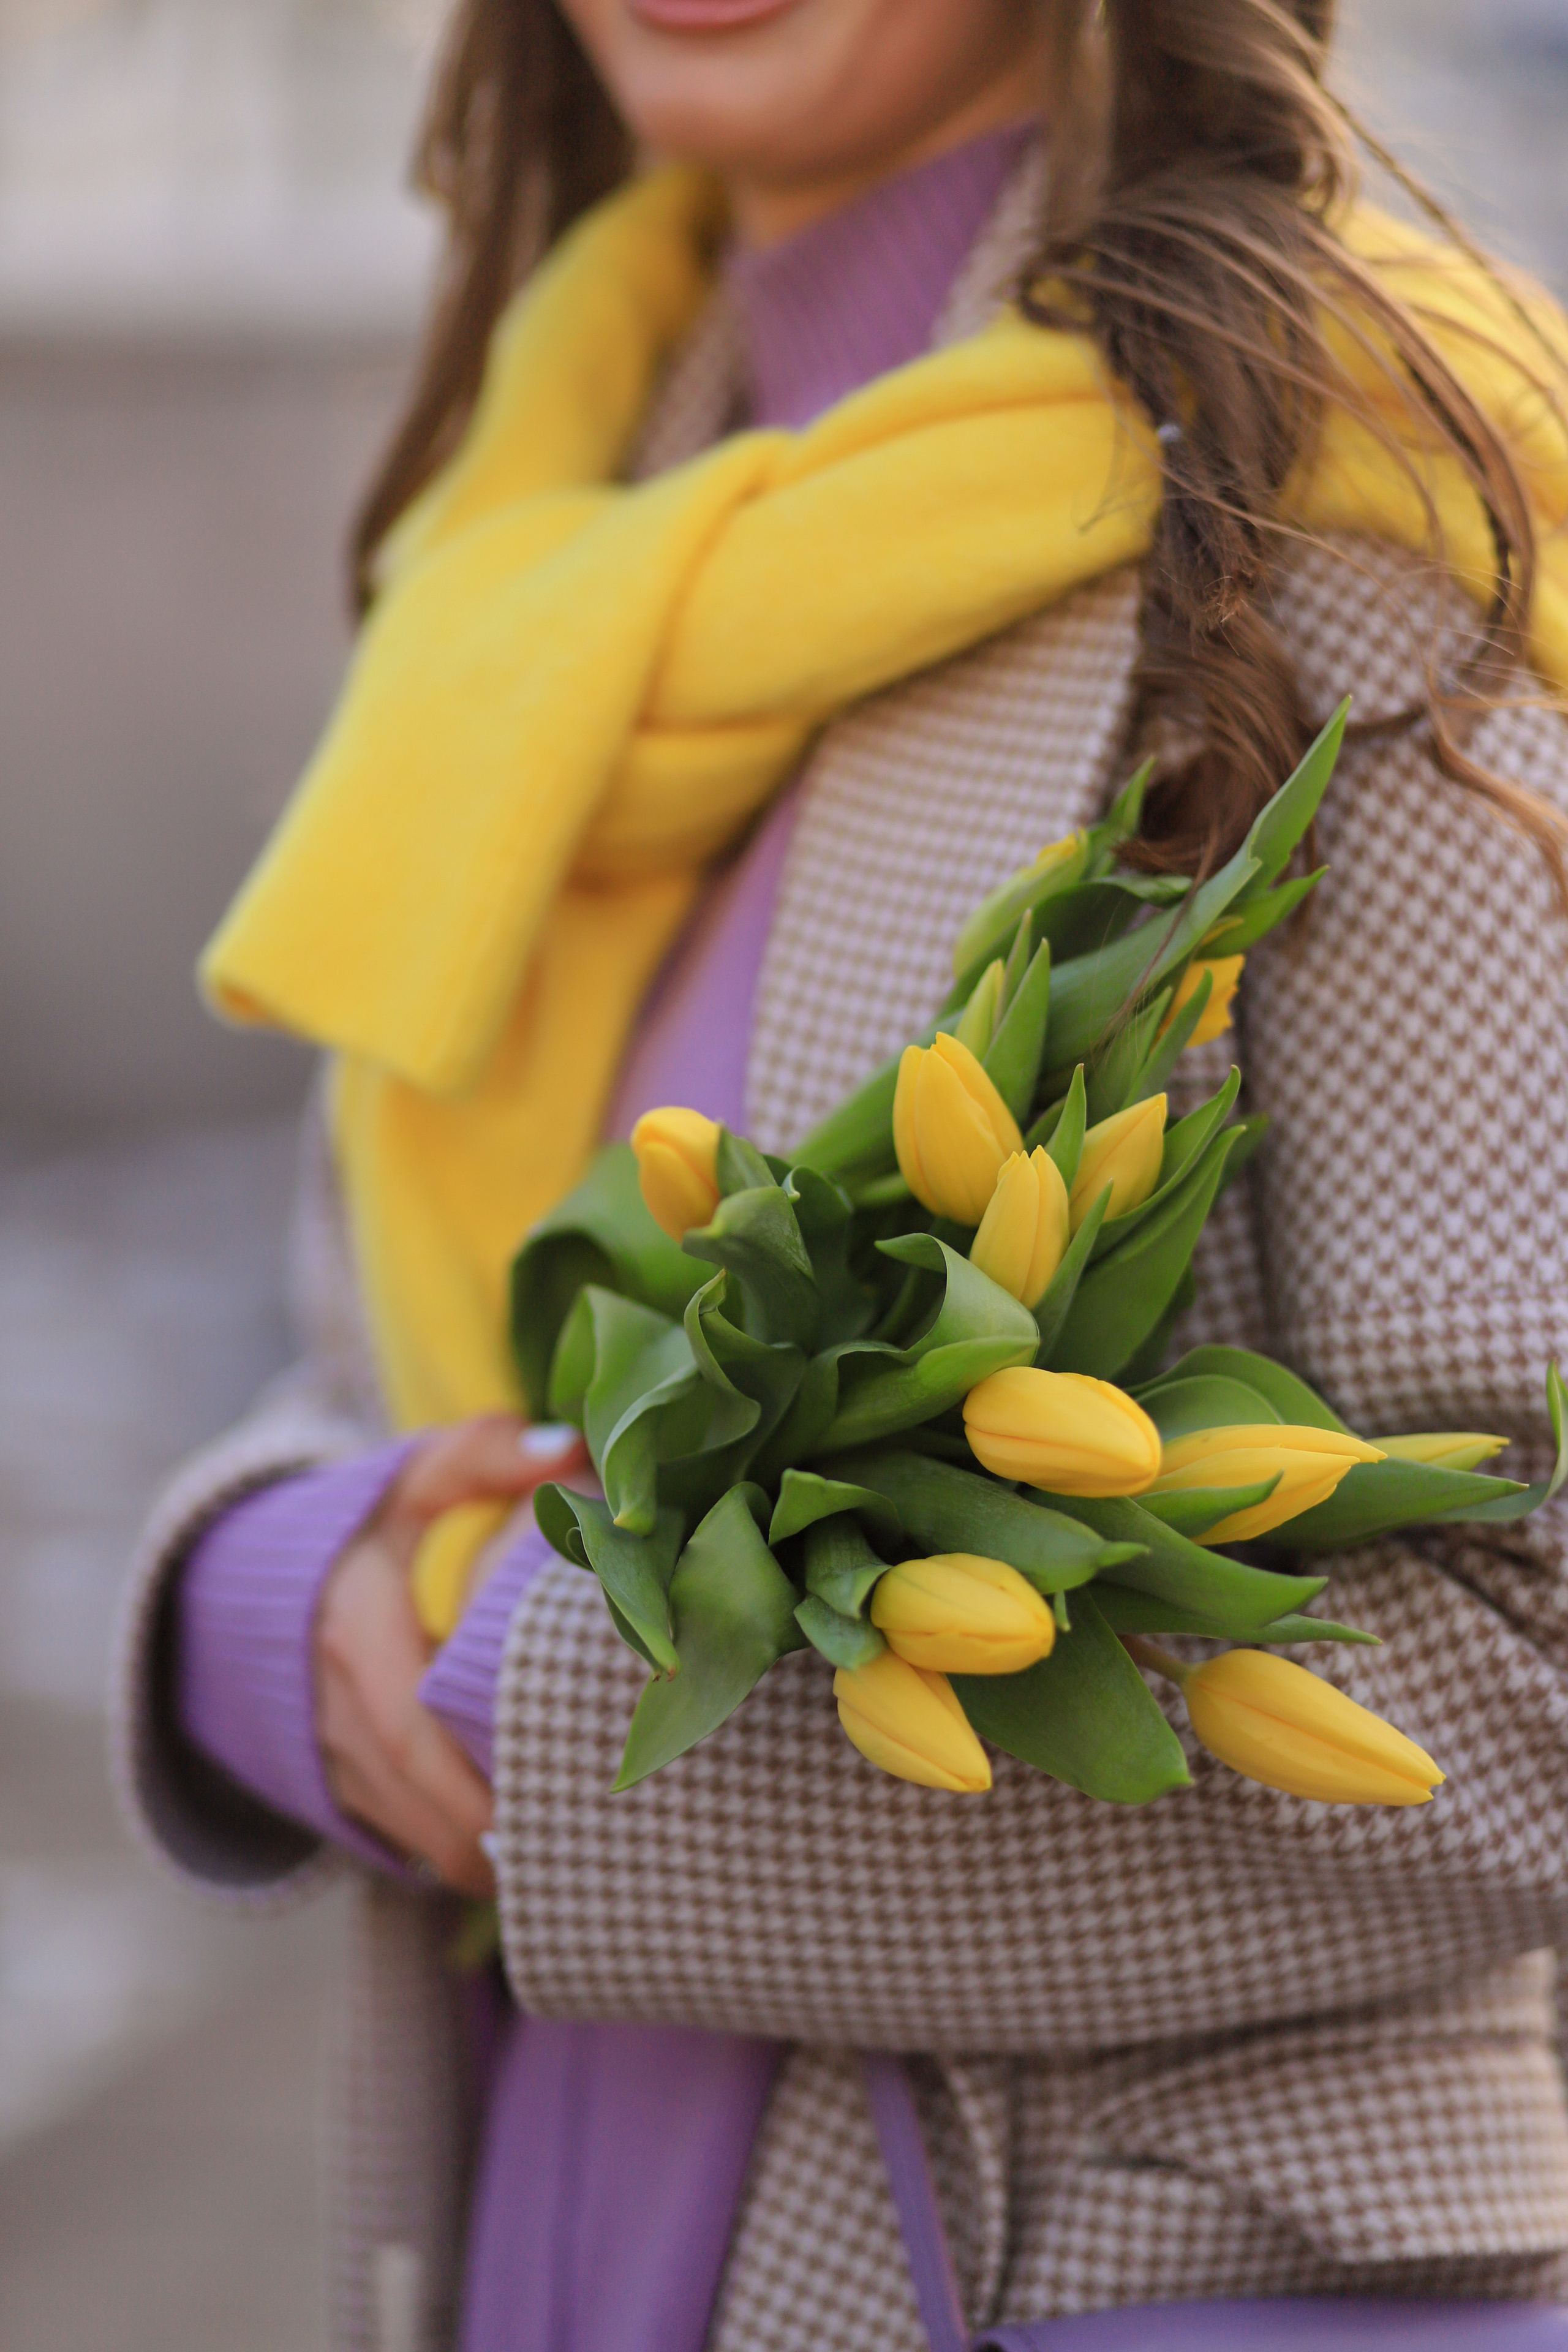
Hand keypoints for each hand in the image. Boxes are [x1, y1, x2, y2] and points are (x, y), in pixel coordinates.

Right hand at [314, 1414, 587, 1894]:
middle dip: (481, 1837)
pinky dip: (438, 1850)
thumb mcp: (416, 1478)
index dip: (471, 1783)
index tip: (539, 1809)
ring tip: (548, 1862)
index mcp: (355, 1627)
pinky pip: (386, 1831)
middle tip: (564, 1851)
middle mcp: (330, 1698)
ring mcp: (321, 1747)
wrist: (264, 1571)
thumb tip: (563, 1450)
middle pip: (409, 1796)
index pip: (410, 1727)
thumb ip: (485, 1456)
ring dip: (465, 1855)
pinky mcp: (325, 1776)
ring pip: (397, 1827)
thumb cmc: (370, 1524)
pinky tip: (498, 1857)